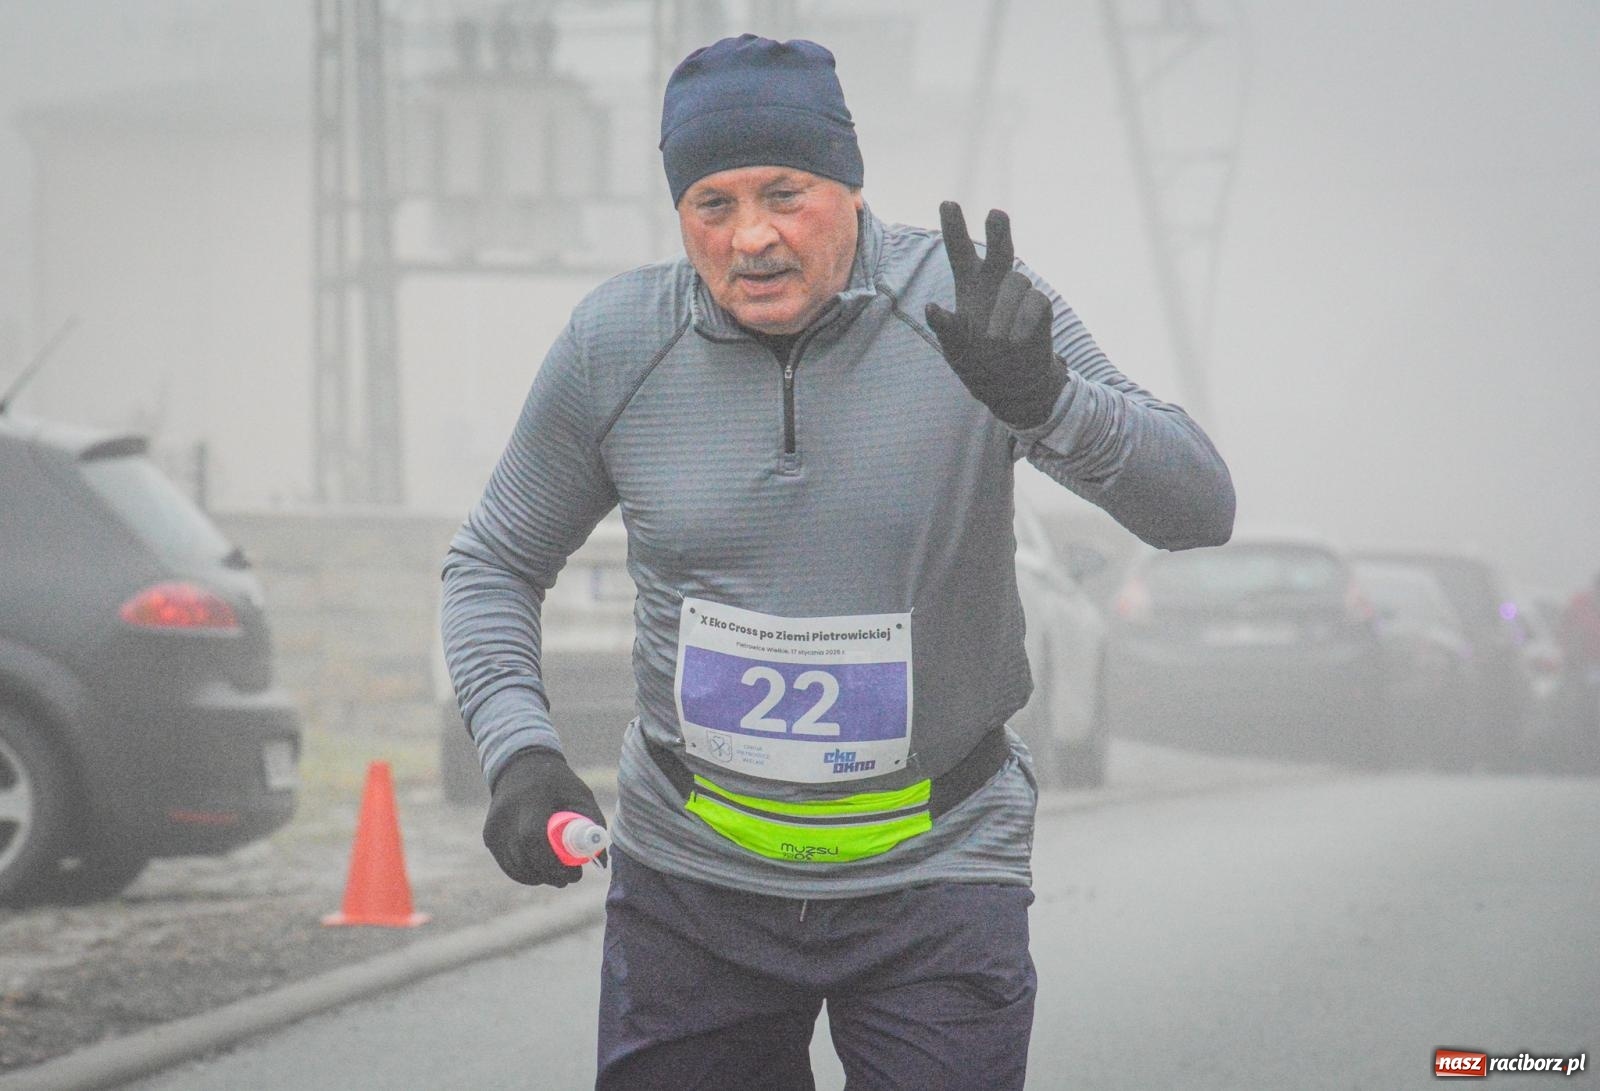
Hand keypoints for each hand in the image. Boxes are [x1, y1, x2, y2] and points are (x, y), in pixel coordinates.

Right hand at [482, 748, 606, 886]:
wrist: (520, 767)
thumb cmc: (557, 783)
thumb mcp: (580, 795)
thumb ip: (593, 823)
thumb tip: (600, 862)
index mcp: (529, 801)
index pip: (534, 838)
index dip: (553, 862)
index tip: (574, 872)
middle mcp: (505, 816)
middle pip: (525, 858)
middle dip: (551, 874)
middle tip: (571, 878)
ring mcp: (494, 829)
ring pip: (516, 867)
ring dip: (539, 878)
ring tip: (559, 878)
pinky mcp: (489, 838)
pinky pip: (508, 865)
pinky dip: (525, 874)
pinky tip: (541, 874)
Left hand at [925, 201, 1067, 429]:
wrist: (1014, 383)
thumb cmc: (978, 362)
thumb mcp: (955, 349)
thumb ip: (944, 327)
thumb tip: (930, 307)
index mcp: (970, 286)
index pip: (960, 251)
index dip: (954, 228)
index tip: (947, 203)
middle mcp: (996, 283)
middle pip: (999, 249)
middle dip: (998, 230)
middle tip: (995, 214)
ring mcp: (1020, 293)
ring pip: (1016, 281)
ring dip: (1005, 309)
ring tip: (996, 338)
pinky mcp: (1040, 306)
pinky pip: (1034, 303)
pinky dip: (1023, 322)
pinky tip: (1015, 340)